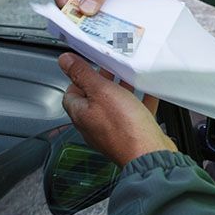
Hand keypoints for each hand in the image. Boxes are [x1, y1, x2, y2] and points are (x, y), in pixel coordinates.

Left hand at [58, 53, 176, 166]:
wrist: (149, 153)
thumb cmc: (124, 128)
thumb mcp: (101, 91)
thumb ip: (82, 74)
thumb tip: (64, 61)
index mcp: (81, 114)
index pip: (70, 93)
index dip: (77, 78)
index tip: (88, 66)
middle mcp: (94, 125)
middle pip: (93, 99)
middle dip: (102, 82)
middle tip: (111, 69)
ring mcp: (114, 131)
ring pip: (115, 106)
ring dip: (121, 90)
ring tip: (129, 77)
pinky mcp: (132, 134)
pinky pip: (135, 113)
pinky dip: (141, 101)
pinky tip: (149, 91)